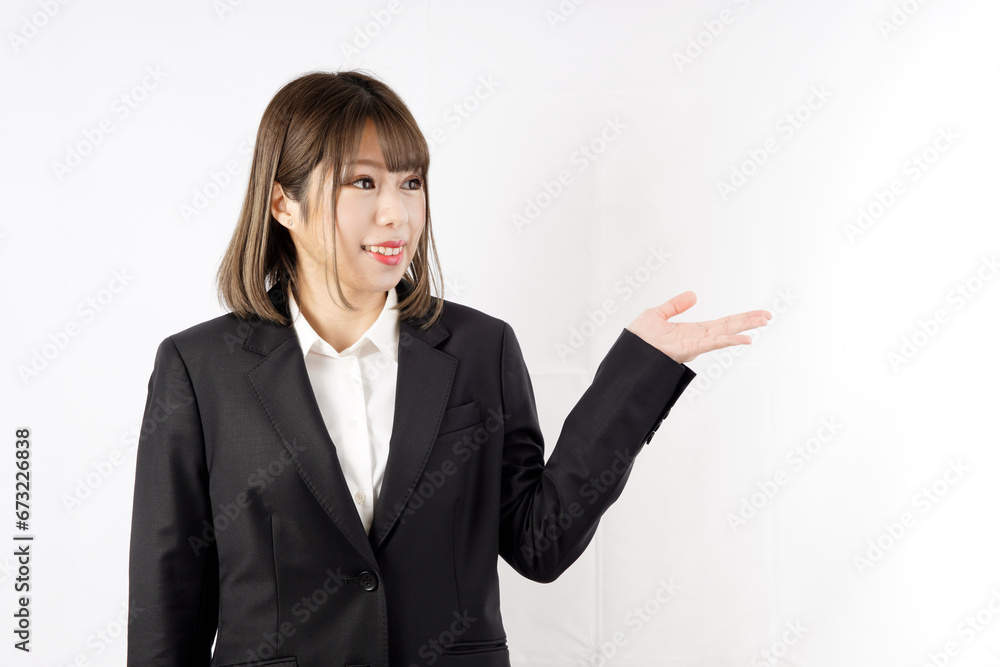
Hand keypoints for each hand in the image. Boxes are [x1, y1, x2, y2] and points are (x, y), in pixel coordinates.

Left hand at [625, 291, 771, 363]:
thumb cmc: (638, 338)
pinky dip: (729, 340)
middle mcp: (698, 338)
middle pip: (729, 327)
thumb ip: (676, 305)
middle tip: (769, 315)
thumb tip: (693, 295)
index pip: (722, 323)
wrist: (628, 352)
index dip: (739, 318)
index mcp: (692, 331)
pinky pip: (713, 343)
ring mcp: (696, 345)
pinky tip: (745, 338)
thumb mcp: (658, 314)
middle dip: (749, 321)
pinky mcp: (690, 350)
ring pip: (726, 334)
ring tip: (764, 321)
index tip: (757, 314)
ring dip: (745, 328)